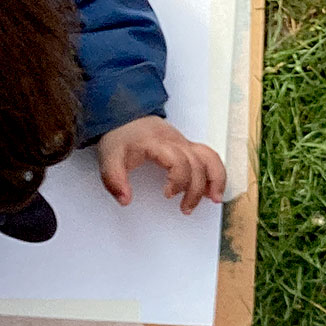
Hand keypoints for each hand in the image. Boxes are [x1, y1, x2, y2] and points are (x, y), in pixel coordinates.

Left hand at [98, 115, 225, 213]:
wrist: (125, 117)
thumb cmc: (120, 138)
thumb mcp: (109, 158)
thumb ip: (114, 180)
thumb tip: (125, 200)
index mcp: (158, 144)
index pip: (179, 161)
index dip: (178, 180)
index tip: (167, 194)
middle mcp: (176, 142)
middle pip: (197, 164)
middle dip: (195, 189)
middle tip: (185, 209)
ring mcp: (184, 143)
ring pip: (209, 157)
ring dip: (216, 179)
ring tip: (215, 199)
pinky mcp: (188, 146)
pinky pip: (209, 157)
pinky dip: (215, 173)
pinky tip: (213, 189)